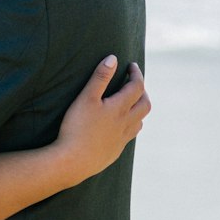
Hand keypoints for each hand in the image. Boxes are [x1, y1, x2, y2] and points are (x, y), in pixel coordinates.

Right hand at [55, 57, 150, 184]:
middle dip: (142, 91)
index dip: (136, 74)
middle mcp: (126, 123)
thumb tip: (113, 58)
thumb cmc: (77, 127)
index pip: (137, 86)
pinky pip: (130, 136)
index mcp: (120, 108)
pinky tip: (120, 127)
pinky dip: (130, 126)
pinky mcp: (115, 151)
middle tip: (133, 83)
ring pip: (139, 122)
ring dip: (138, 110)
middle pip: (145, 105)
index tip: (131, 66)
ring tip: (130, 104)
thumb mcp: (86, 98)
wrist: (74, 161)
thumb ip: (100, 77)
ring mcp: (122, 139)